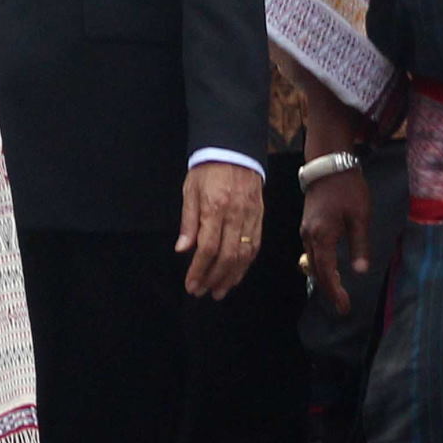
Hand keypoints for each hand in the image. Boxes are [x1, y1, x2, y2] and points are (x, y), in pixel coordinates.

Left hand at [177, 161, 263, 298]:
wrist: (234, 150)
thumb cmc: (207, 171)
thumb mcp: (190, 191)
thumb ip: (188, 222)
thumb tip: (183, 250)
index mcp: (215, 208)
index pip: (208, 248)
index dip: (199, 270)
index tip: (191, 284)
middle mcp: (235, 215)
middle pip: (228, 256)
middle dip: (214, 278)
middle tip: (203, 292)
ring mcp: (251, 217)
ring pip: (244, 255)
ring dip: (231, 277)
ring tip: (219, 291)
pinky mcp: (260, 217)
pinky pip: (255, 246)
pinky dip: (245, 264)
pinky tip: (236, 274)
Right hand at [299, 165, 370, 316]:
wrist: (328, 167)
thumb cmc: (348, 190)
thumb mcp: (360, 217)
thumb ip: (360, 245)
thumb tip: (360, 270)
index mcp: (322, 236)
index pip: (327, 272)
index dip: (335, 292)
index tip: (344, 307)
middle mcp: (309, 237)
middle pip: (316, 272)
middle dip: (329, 291)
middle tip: (342, 307)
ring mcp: (306, 231)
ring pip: (312, 263)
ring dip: (324, 279)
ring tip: (338, 293)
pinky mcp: (308, 226)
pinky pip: (312, 253)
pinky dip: (321, 266)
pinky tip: (331, 271)